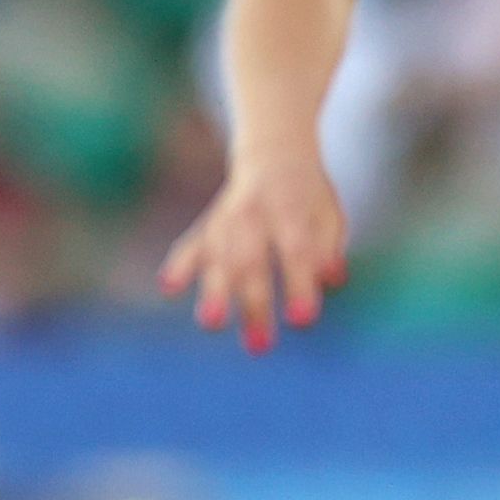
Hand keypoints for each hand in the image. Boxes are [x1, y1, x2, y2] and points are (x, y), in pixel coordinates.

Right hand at [160, 152, 347, 352]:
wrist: (274, 153)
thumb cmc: (309, 197)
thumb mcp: (328, 217)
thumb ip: (327, 249)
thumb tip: (330, 280)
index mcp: (291, 210)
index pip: (294, 252)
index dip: (298, 285)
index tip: (301, 321)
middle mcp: (254, 214)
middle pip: (252, 262)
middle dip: (253, 304)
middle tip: (258, 346)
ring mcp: (226, 220)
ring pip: (218, 259)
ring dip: (214, 292)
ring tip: (212, 323)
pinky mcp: (207, 226)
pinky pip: (190, 246)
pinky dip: (179, 266)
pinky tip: (168, 288)